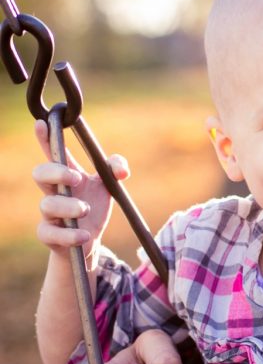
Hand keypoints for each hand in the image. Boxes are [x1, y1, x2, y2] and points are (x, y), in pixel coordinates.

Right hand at [32, 120, 129, 255]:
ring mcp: (49, 213)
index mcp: (67, 174)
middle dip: (56, 172)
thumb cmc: (94, 205)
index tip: (43, 123)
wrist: (88, 240)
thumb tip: (121, 171)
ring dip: (69, 206)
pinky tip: (85, 235)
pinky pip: (51, 234)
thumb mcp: (108, 185)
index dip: (45, 138)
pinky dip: (69, 235)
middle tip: (77, 178)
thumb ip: (116, 168)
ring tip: (86, 210)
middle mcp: (54, 191)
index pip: (52, 153)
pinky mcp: (49, 235)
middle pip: (40, 174)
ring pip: (47, 205)